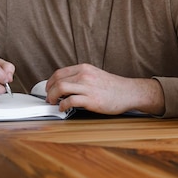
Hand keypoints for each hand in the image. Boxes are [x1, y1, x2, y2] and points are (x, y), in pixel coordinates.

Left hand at [45, 63, 164, 115]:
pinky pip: (70, 101)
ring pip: (61, 88)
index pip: (59, 73)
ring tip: (54, 103)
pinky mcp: (91, 100)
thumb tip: (64, 85)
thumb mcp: (95, 75)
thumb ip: (81, 77)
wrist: (128, 92)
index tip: (49, 89)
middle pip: (57, 80)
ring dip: (53, 97)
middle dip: (49, 91)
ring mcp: (88, 87)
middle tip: (49, 98)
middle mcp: (85, 75)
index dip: (50, 82)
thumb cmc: (113, 86)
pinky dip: (62, 106)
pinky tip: (63, 108)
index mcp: (85, 68)